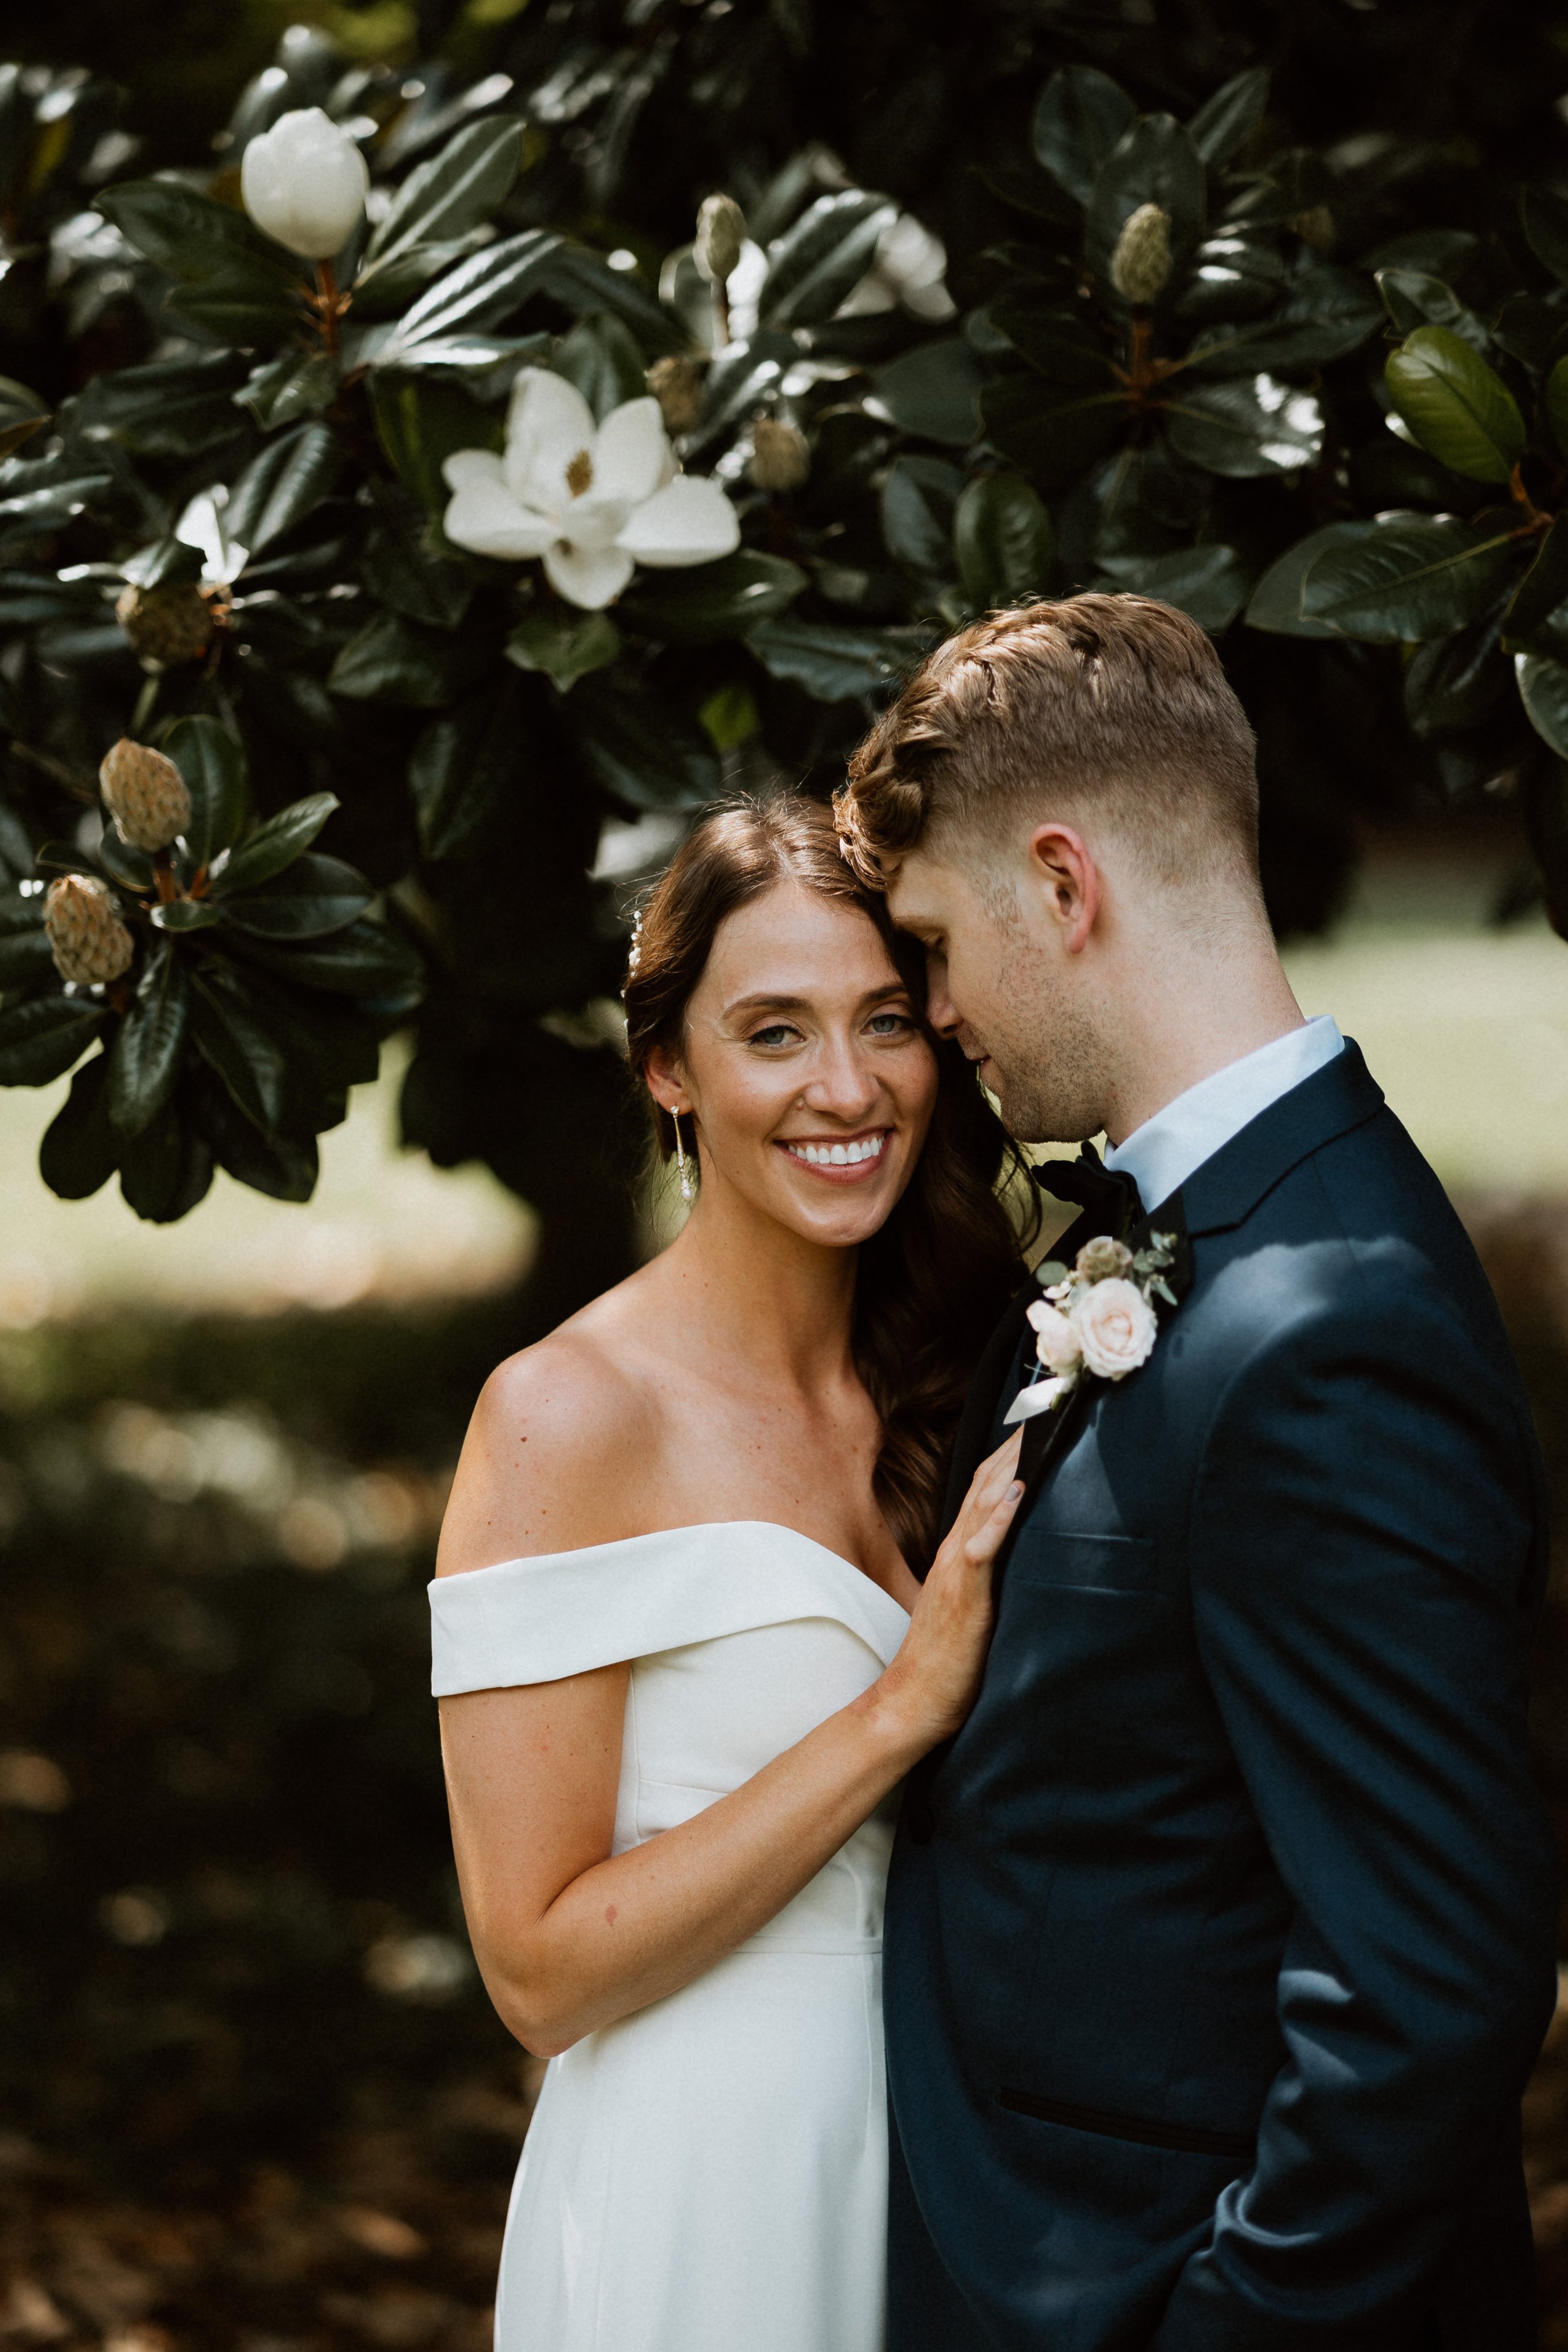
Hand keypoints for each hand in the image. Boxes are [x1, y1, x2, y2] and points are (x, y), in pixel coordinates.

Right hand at [876, 1432, 1023, 1752]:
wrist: (913, 1699)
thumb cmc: (947, 1658)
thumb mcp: (972, 1603)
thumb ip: (986, 1573)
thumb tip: (1013, 1555)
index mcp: (960, 1552)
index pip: (985, 1489)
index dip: (1010, 1453)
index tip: (1037, 1418)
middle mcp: (956, 1552)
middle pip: (986, 1484)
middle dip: (1015, 1445)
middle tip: (1043, 1403)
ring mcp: (957, 1571)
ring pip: (983, 1505)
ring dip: (1009, 1466)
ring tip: (1035, 1429)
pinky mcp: (965, 1597)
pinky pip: (981, 1550)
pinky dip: (999, 1518)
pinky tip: (1017, 1493)